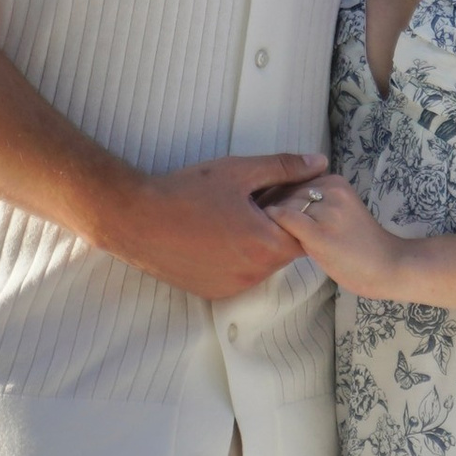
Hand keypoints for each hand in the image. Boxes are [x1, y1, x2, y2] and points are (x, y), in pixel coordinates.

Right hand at [107, 154, 326, 300]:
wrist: (136, 220)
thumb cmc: (187, 192)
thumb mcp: (239, 172)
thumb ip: (284, 167)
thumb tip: (319, 163)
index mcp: (265, 245)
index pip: (305, 232)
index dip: (297, 211)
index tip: (278, 194)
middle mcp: (254, 274)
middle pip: (283, 249)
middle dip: (276, 226)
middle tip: (252, 201)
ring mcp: (233, 287)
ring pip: (261, 263)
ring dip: (256, 243)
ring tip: (230, 217)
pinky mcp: (213, 292)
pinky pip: (239, 275)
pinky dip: (235, 258)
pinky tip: (214, 235)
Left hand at [264, 170, 409, 296]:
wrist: (389, 266)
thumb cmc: (361, 245)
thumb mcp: (340, 211)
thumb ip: (316, 204)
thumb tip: (278, 204)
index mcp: (335, 181)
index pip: (292, 180)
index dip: (275, 196)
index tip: (266, 212)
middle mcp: (332, 190)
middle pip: (285, 192)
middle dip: (270, 207)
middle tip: (259, 225)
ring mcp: (327, 212)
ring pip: (283, 205)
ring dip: (269, 219)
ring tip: (264, 234)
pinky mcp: (321, 234)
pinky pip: (286, 220)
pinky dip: (272, 224)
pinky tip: (269, 235)